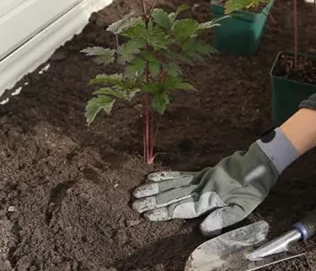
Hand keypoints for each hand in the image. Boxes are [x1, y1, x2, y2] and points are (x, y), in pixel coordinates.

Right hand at [131, 141, 280, 235]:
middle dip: (152, 200)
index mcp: (209, 198)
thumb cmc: (252, 188)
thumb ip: (223, 217)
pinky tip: (153, 176)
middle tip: (134, 204)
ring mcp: (198, 178)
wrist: (257, 162)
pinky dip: (165, 175)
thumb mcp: (244, 207)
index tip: (147, 215)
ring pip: (172, 184)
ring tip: (137, 191)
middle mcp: (199, 187)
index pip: (181, 207)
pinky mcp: (199, 172)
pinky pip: (179, 174)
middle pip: (171, 195)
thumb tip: (202, 229)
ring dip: (153, 188)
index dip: (163, 212)